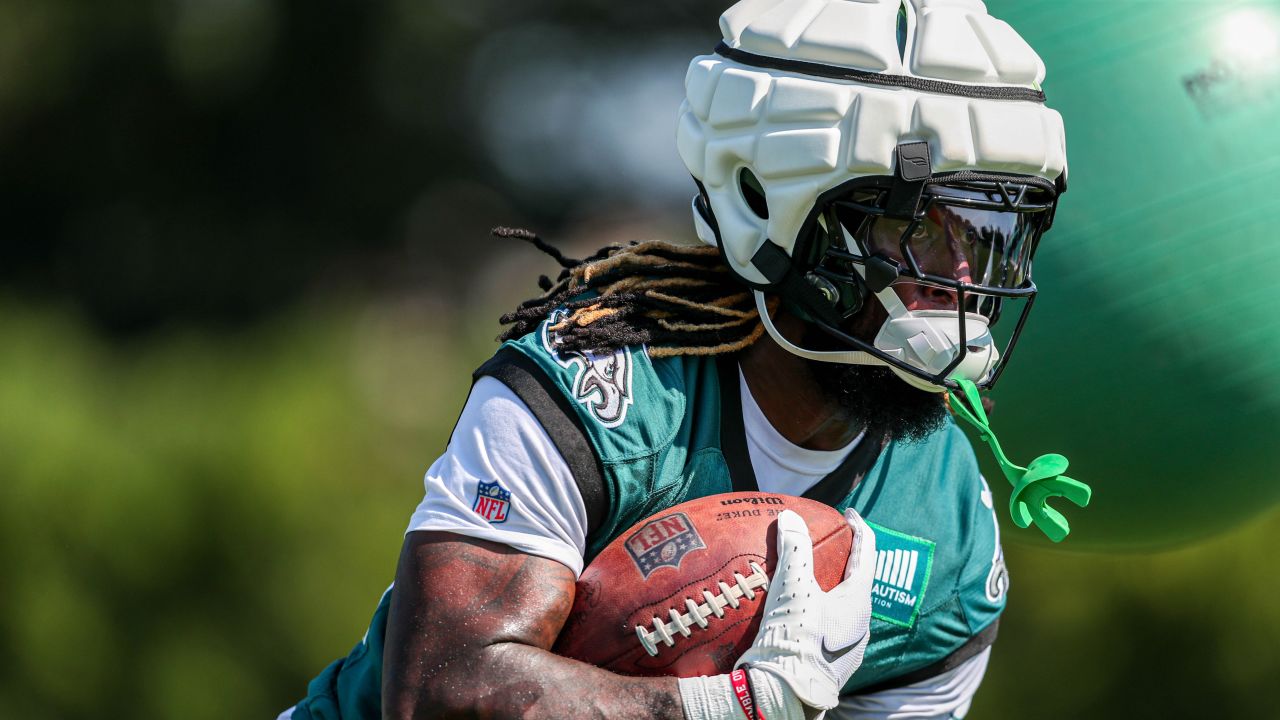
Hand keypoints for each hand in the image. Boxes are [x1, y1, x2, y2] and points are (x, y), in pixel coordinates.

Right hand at [735, 508, 877, 710]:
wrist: (784, 693)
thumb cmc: (794, 637)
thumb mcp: (792, 586)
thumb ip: (794, 548)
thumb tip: (790, 517)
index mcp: (859, 602)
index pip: (867, 554)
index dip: (859, 529)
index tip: (848, 514)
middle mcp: (860, 625)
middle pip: (856, 581)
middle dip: (842, 560)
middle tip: (826, 544)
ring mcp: (848, 647)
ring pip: (843, 607)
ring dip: (829, 588)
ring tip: (807, 578)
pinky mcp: (831, 663)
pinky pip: (829, 627)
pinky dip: (817, 610)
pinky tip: (795, 612)